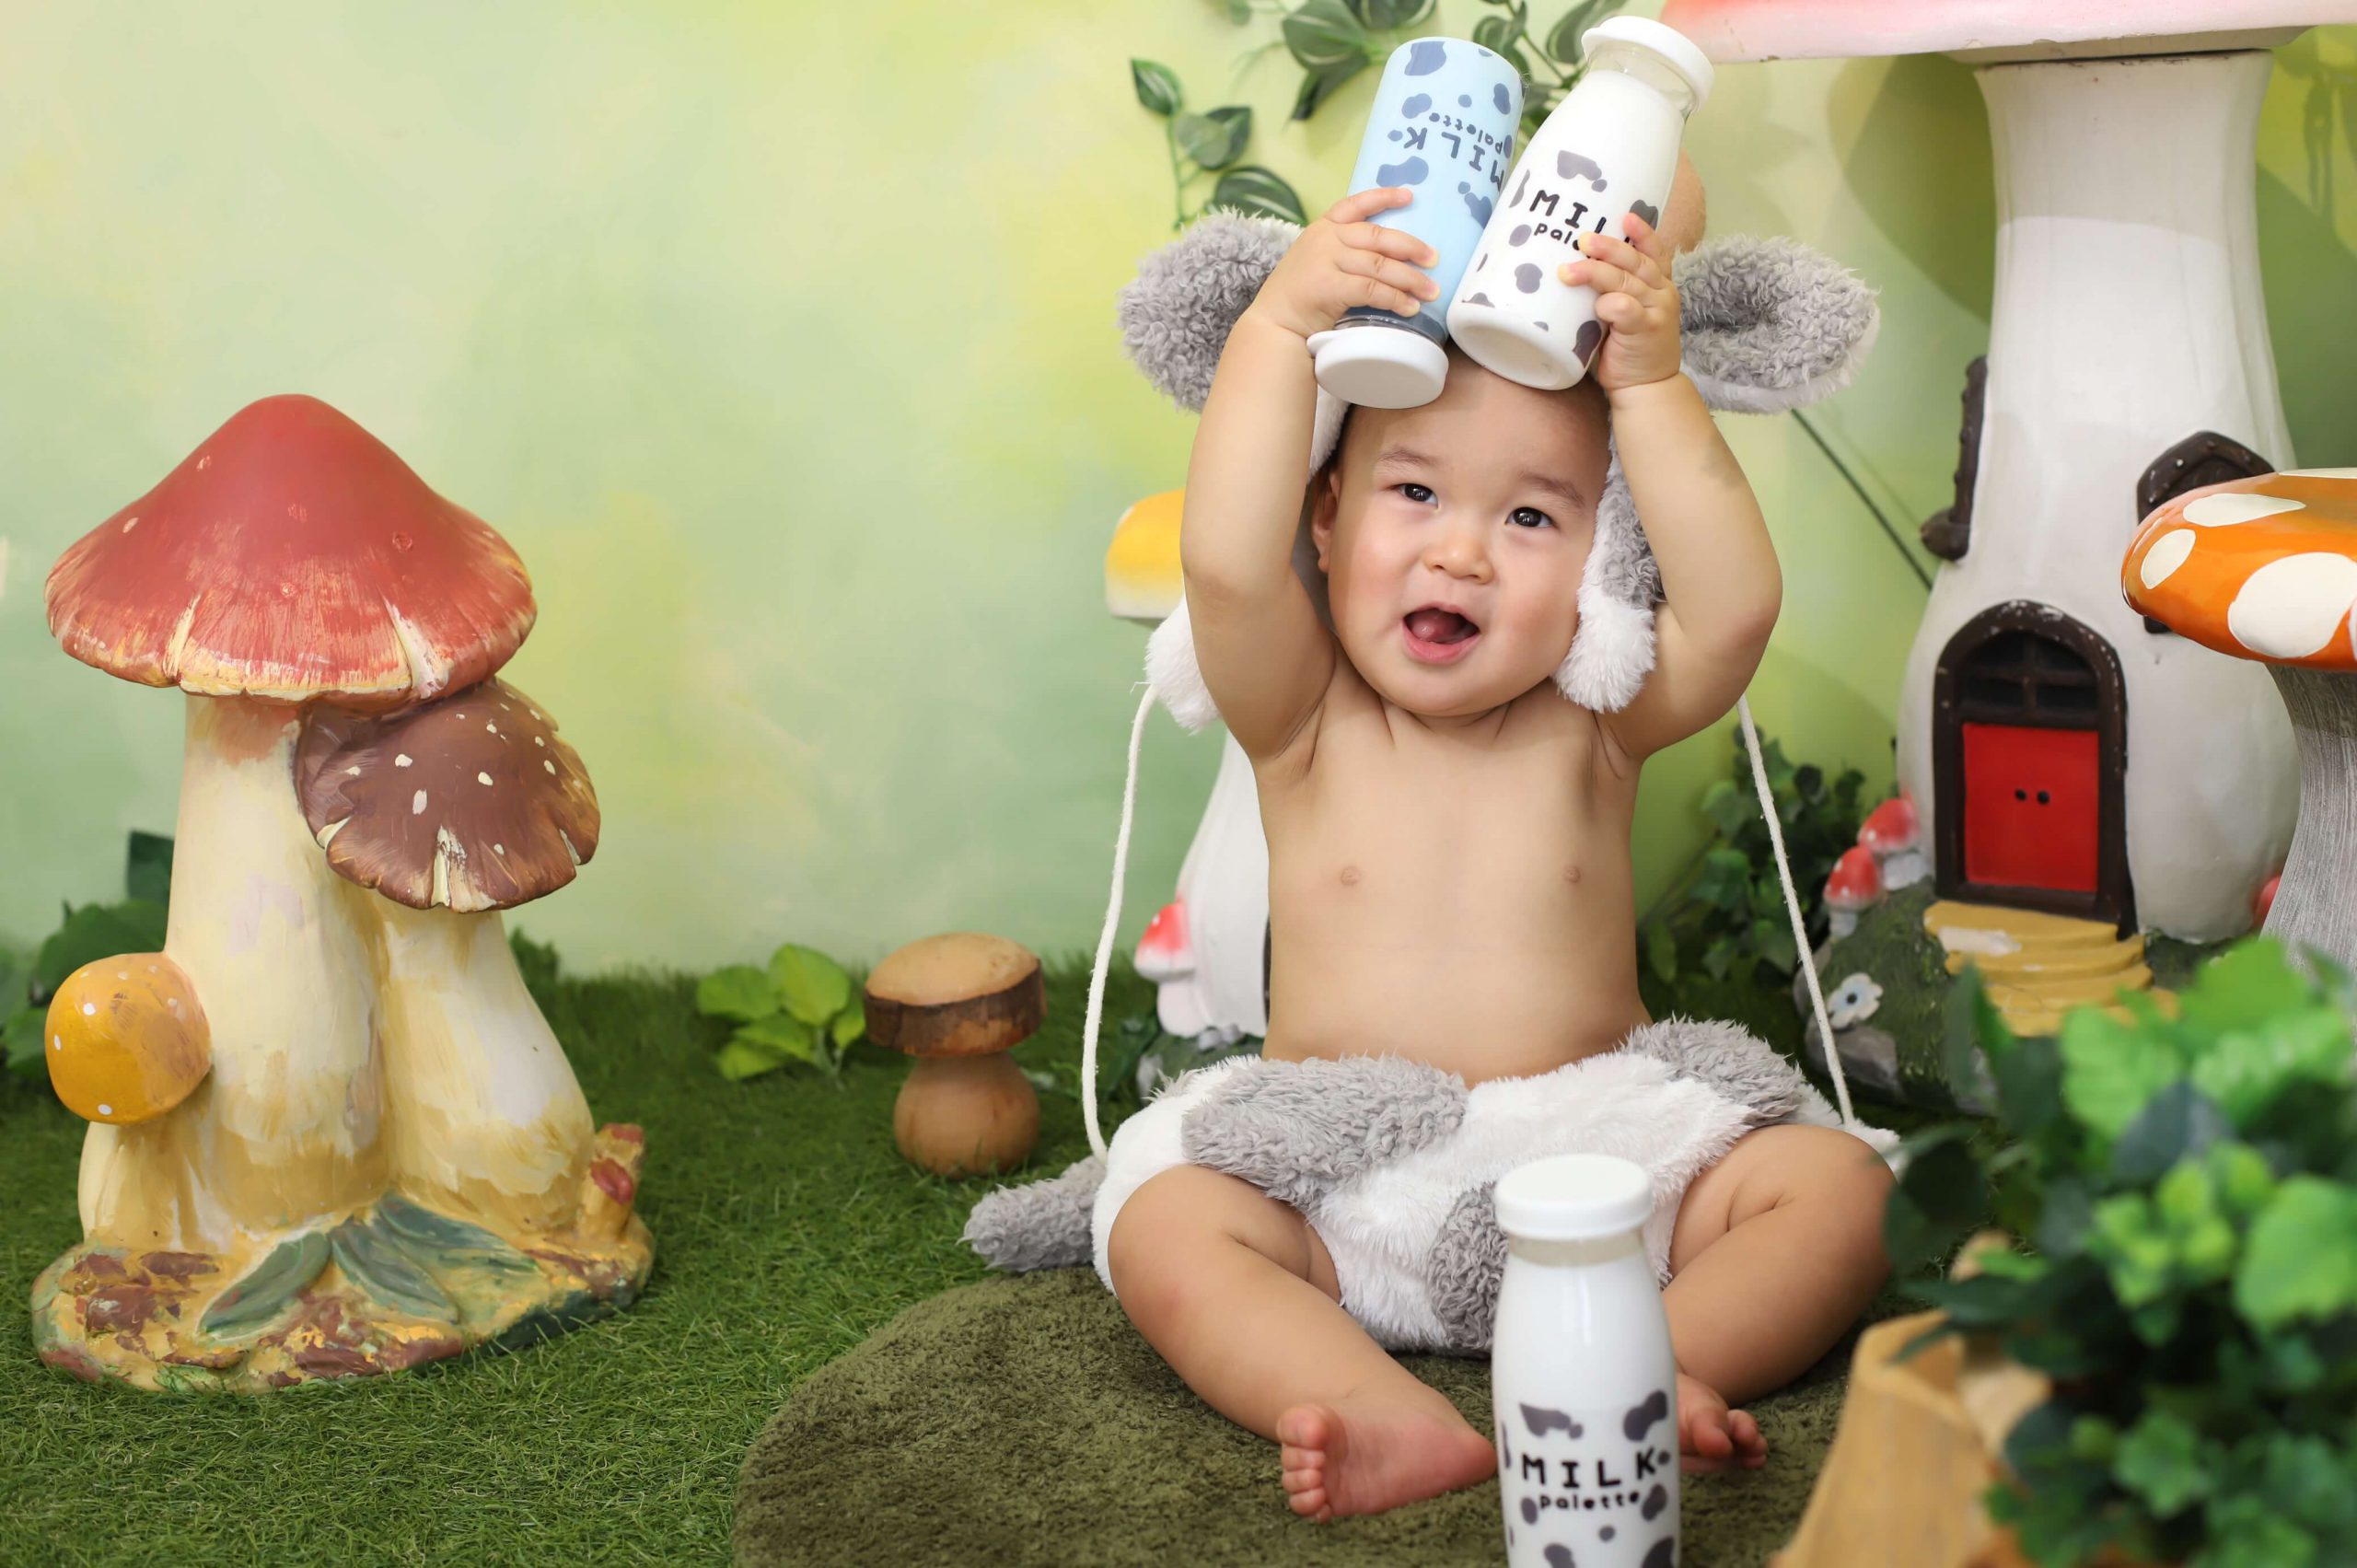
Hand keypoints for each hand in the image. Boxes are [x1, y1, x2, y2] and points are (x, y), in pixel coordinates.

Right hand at [1245, 187, 1441, 342]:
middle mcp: (1325, 239)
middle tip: (1434, 258)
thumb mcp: (1317, 261)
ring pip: (1380, 265)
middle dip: (1410, 247)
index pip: (1355, 203)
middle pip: (1378, 236)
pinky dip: (1395, 299)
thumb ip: (1345, 251)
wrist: (1275, 324)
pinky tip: (1410, 307)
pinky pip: (1372, 289)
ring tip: (1430, 291)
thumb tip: (1391, 256)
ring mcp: (1326, 261)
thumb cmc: (1300, 296)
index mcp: (1323, 228)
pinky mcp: (1330, 286)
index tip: (1410, 196)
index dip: (1384, 197)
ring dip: (1410, 279)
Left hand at [1558, 209, 1682, 394]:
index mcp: (1658, 284)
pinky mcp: (1647, 330)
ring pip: (1626, 282)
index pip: (1655, 251)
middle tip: (1582, 239)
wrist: (1646, 387)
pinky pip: (1627, 308)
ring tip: (1568, 271)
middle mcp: (1662, 292)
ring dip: (1596, 273)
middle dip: (1609, 247)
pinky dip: (1611, 304)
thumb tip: (1568, 268)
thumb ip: (1609, 291)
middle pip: (1635, 261)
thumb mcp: (1622, 312)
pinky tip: (1597, 305)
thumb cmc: (1626, 348)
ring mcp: (1656, 310)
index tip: (1625, 215)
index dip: (1642, 232)